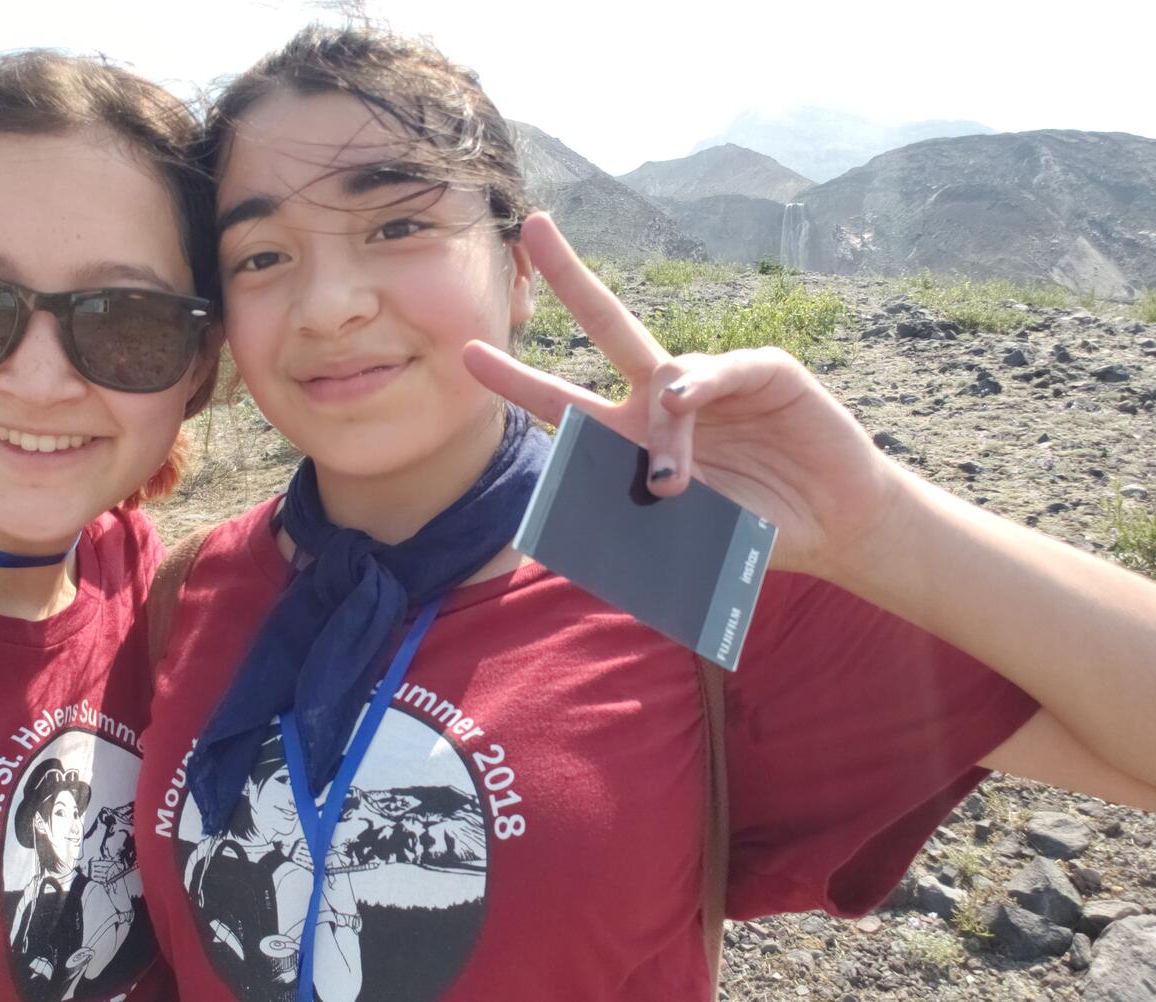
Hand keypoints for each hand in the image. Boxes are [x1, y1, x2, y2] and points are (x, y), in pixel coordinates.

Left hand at [464, 213, 904, 577]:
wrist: (831, 526)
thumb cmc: (747, 530)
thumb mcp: (681, 536)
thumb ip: (634, 524)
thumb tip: (573, 537)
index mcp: (634, 436)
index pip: (566, 401)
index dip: (518, 379)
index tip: (467, 353)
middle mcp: (664, 397)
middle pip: (609, 323)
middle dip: (571, 276)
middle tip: (531, 226)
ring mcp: (715, 381)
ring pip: (666, 374)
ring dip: (665, 431)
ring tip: (672, 485)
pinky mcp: (768, 374)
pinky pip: (728, 369)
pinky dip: (705, 383)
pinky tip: (686, 402)